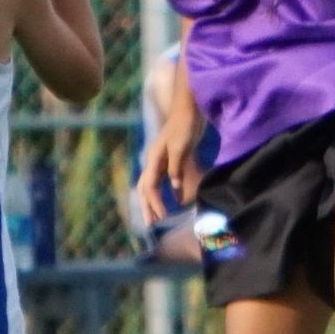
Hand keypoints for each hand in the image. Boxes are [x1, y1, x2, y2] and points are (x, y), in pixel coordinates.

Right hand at [136, 113, 206, 229]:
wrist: (189, 108)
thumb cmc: (184, 125)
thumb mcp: (180, 147)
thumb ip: (176, 168)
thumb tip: (174, 188)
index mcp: (153, 159)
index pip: (149, 186)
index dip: (154, 203)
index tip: (163, 217)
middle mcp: (154, 161)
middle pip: (145, 189)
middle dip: (147, 207)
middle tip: (151, 225)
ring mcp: (161, 160)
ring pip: (152, 185)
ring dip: (154, 202)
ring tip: (158, 217)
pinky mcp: (171, 159)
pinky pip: (164, 180)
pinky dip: (165, 192)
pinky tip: (175, 200)